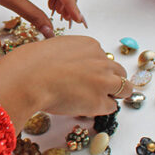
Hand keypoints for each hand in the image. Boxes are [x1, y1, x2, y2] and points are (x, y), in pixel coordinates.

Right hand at [0, 35, 125, 130]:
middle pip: (118, 71)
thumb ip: (68, 55)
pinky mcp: (100, 101)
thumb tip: (67, 66)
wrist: (29, 78)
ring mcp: (104, 81)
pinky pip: (112, 107)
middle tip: (97, 89)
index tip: (88, 76)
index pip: (103, 58)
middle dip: (111, 80)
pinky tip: (88, 108)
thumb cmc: (32, 63)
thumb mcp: (54, 48)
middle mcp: (101, 60)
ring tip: (99, 100)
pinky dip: (103, 108)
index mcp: (90, 45)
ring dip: (114, 94)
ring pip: (124, 88)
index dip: (96, 69)